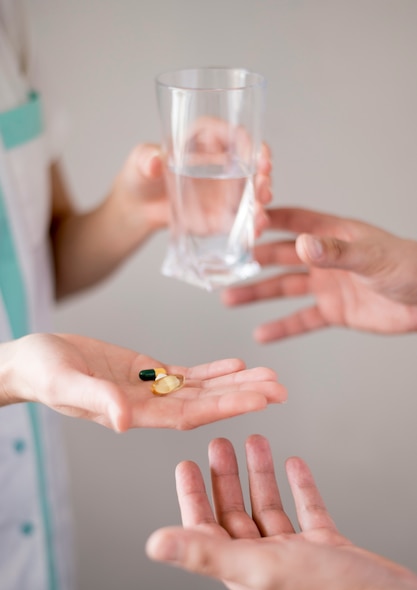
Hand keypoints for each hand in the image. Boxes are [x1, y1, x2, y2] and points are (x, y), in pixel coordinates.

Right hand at [0, 334, 285, 431]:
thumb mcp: (65, 382)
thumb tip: (126, 422)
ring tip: (271, 376)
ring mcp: (149, 390)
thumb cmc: (42, 372)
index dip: (227, 405)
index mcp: (134, 414)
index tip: (261, 399)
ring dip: (236, 382)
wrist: (32, 361)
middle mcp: (148, 407)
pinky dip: (212, 369)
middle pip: (206, 403)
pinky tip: (236, 363)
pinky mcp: (146, 372)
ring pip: (202, 387)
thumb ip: (97, 400)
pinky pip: (186, 373)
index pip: (190, 414)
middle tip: (282, 388)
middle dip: (243, 395)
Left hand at [107, 140, 271, 238]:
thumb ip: (146, 159)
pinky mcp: (223, 214)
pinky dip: (251, 225)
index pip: (235, 134)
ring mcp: (227, 190)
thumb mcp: (139, 162)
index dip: (249, 143)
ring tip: (260, 214)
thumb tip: (154, 162)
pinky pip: (242, 218)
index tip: (256, 155)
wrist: (138, 209)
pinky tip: (254, 231)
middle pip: (252, 163)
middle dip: (263, 174)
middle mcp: (223, 163)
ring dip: (261, 201)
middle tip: (264, 185)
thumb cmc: (140, 176)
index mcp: (207, 139)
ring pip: (253, 192)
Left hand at [146, 435, 416, 589]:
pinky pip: (307, 510)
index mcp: (241, 566)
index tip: (185, 464)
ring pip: (270, 507)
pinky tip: (294, 465)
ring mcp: (297, 555)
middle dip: (226, 477)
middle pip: (236, 512)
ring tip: (256, 442)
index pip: (205, 527)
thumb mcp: (256, 567)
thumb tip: (153, 545)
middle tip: (219, 443)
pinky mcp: (326, 549)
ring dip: (260, 475)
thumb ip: (204, 553)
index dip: (192, 495)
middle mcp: (264, 560)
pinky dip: (299, 486)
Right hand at [221, 207, 416, 341]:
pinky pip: (302, 320)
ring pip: (284, 288)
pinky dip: (282, 327)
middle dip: (253, 259)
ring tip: (229, 298)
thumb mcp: (370, 257)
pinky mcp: (334, 311)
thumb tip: (301, 244)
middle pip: (281, 256)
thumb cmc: (407, 267)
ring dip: (257, 294)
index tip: (240, 221)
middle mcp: (325, 259)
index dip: (268, 220)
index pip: (294, 221)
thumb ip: (335, 252)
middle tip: (225, 264)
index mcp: (333, 235)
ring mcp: (328, 285)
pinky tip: (262, 333)